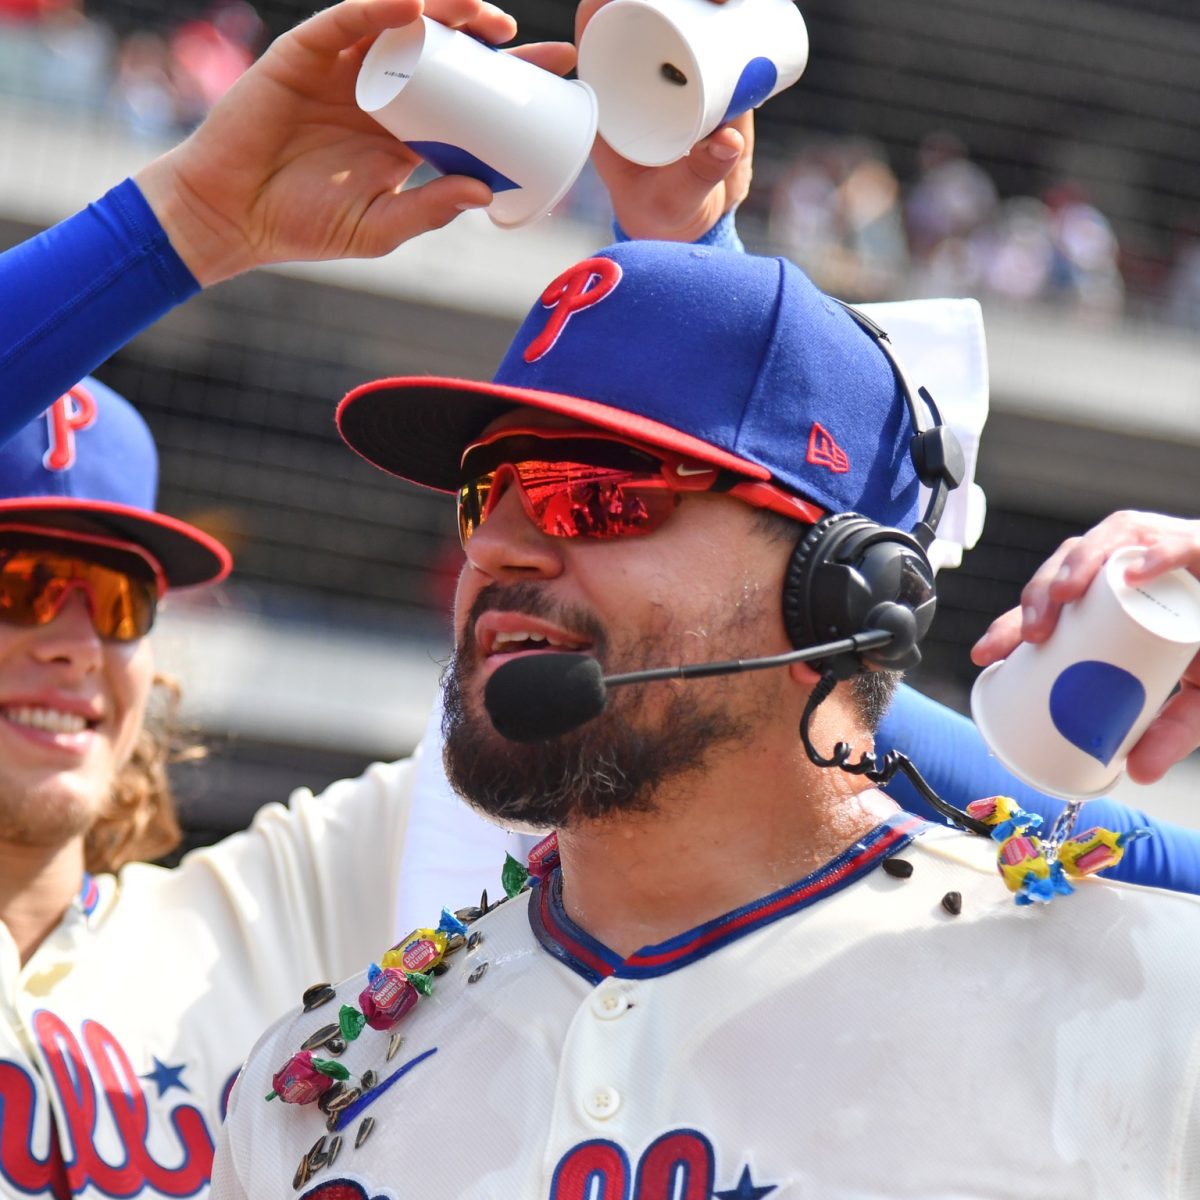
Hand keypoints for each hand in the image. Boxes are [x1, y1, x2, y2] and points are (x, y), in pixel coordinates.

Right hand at [136, 0, 574, 285]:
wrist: (234, 216)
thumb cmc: (305, 224)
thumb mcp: (380, 226)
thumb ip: (430, 211)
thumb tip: (484, 191)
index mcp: (405, 131)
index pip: (467, 98)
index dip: (510, 84)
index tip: (557, 77)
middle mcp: (380, 92)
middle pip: (445, 53)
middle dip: (488, 39)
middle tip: (529, 43)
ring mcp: (344, 69)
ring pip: (401, 25)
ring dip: (444, 11)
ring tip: (483, 16)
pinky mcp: (305, 55)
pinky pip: (348, 21)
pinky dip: (380, 8)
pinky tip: (415, 4)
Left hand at [576, 0, 752, 242]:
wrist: (694, 222)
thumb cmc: (665, 213)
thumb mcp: (675, 199)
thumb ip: (698, 176)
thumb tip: (727, 142)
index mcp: (607, 91)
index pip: (598, 24)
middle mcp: (637, 70)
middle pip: (648, 6)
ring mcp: (675, 67)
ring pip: (686, 10)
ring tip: (737, 0)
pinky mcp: (712, 70)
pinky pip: (718, 28)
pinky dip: (735, 9)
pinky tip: (750, 3)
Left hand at [972, 510, 1199, 782]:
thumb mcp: (1191, 700)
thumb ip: (1168, 731)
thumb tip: (1137, 772)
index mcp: (1109, 601)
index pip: (1049, 606)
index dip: (1011, 625)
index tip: (987, 655)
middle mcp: (1128, 567)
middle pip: (1068, 571)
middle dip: (1039, 596)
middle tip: (1031, 634)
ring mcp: (1161, 549)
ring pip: (1106, 542)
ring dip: (1080, 564)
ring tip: (1065, 596)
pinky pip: (1182, 543)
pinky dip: (1160, 554)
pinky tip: (1137, 569)